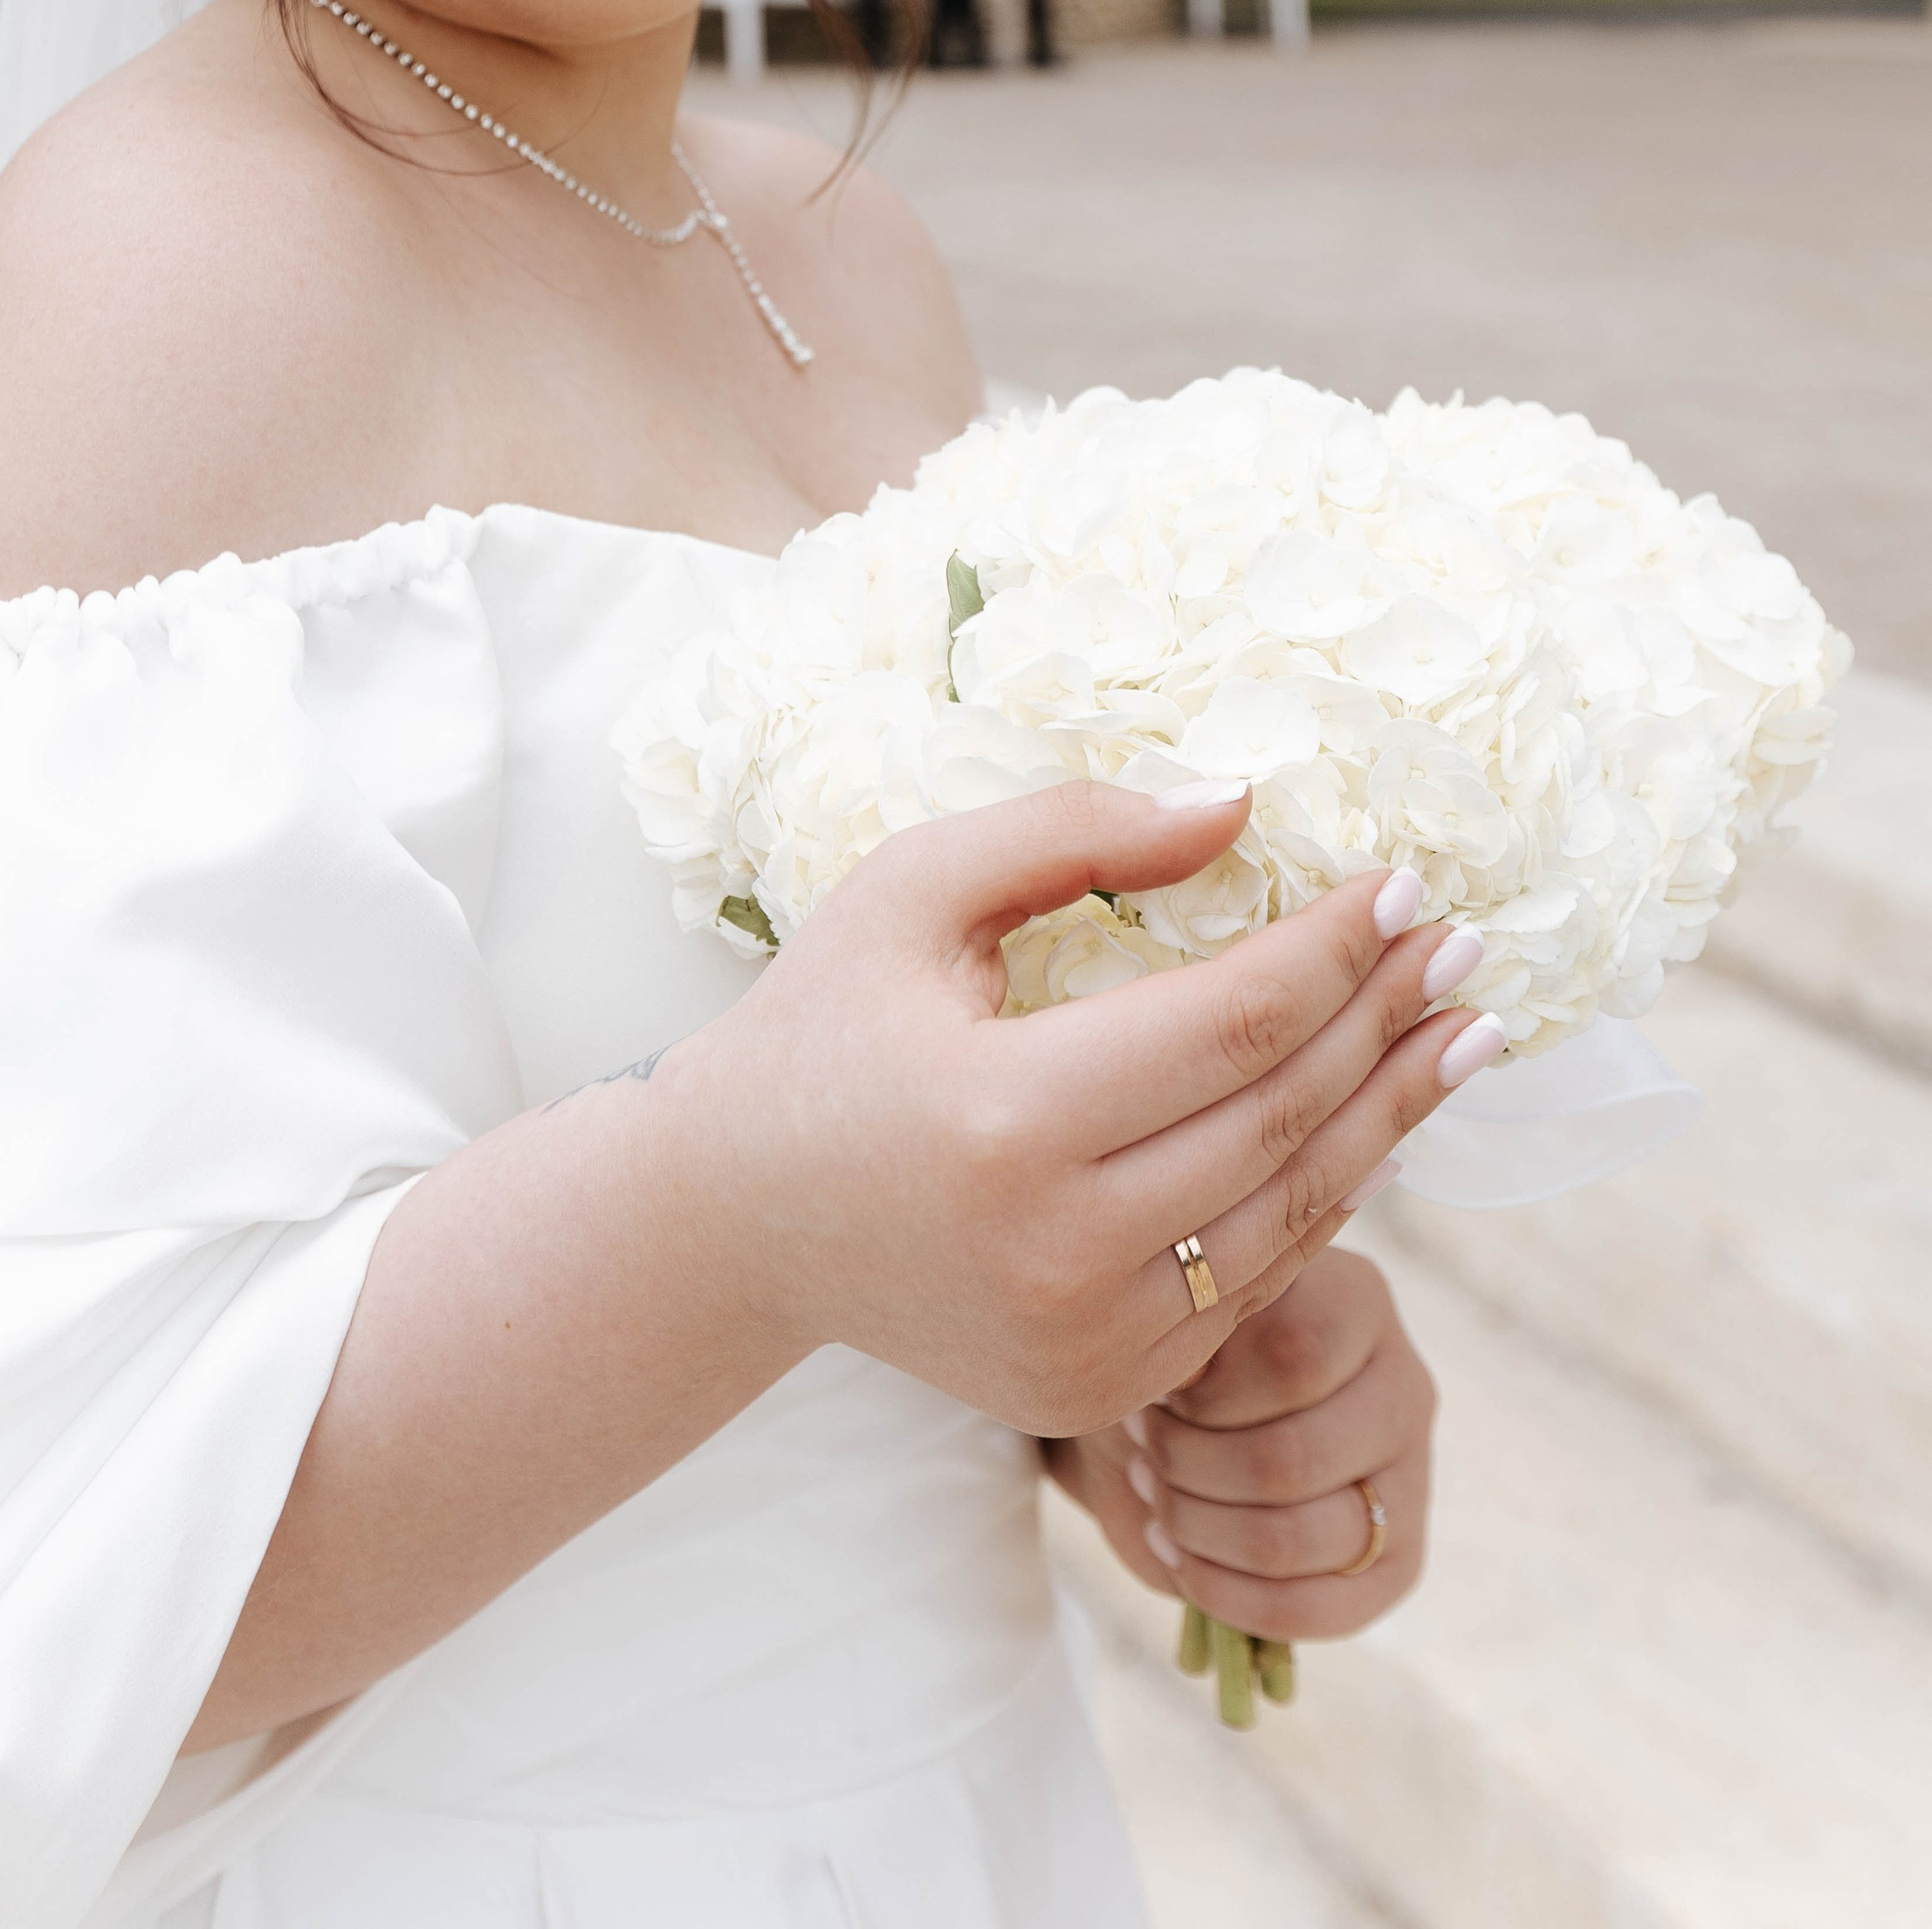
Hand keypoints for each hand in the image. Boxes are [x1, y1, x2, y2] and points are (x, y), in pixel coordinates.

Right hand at [669, 781, 1484, 1441]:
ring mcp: (1082, 1342)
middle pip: (1282, 1121)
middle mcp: (1054, 1254)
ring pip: (1290, 1216)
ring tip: (1461, 1034)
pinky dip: (1322, 1200)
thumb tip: (1241, 806)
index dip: (1335, 951)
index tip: (1403, 884)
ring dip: (1391, 1116)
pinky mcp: (1095, 1391)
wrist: (734, 1221)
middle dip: (1389, 1023)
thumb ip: (1073, 832)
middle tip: (1464, 948)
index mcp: (1003, 1121)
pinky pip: (1249, 1285)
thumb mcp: (914, 890)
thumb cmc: (822, 1026)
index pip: (1233, 1026)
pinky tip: (1373, 1126)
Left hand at [1046, 1251, 1433, 1636]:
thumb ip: (1191, 1337)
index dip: (1206, 1393)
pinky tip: (1175, 1555)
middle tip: (1141, 1446)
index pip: (1294, 1358)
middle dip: (1188, 1467)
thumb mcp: (1183, 1319)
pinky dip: (1225, 1595)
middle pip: (1290, 1461)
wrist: (1188, 1410)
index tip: (1151, 1391)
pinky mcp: (1397, 1564)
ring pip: (1296, 1539)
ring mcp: (1409, 1480)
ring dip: (1198, 1528)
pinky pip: (1315, 1610)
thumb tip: (1187, 1373)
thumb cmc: (1185, 1348)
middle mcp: (1401, 1388)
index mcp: (1357, 1303)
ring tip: (1152, 1494)